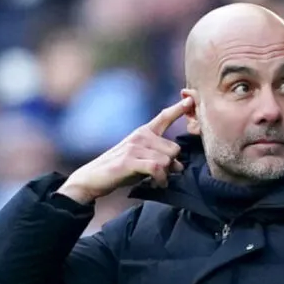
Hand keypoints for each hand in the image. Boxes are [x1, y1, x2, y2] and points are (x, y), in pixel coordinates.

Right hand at [58, 96, 193, 203]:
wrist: (93, 178)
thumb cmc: (121, 170)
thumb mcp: (144, 161)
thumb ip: (162, 160)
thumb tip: (180, 166)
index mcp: (144, 132)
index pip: (164, 117)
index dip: (179, 108)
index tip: (190, 99)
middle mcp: (140, 136)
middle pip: (174, 148)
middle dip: (172, 164)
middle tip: (161, 174)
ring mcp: (134, 147)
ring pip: (167, 160)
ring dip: (165, 175)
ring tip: (156, 180)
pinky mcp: (129, 160)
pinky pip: (157, 168)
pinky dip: (160, 179)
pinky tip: (156, 184)